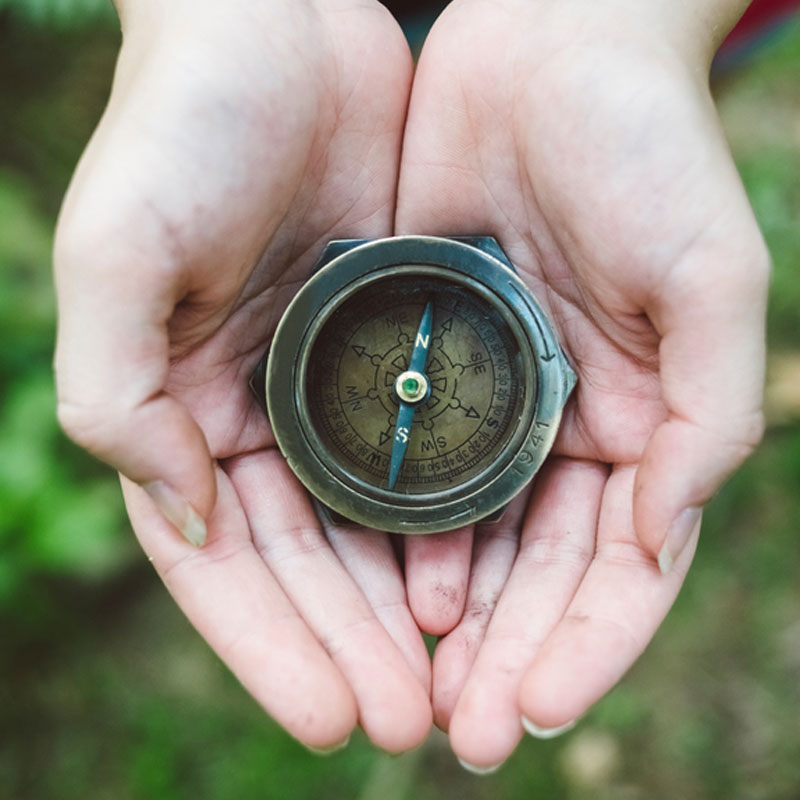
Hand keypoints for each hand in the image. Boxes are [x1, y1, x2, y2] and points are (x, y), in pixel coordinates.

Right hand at [54, 0, 431, 751]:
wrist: (277, 28)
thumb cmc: (185, 125)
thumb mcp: (119, 252)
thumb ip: (115, 392)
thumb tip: (186, 516)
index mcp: (181, 407)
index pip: (222, 561)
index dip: (270, 645)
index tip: (332, 718)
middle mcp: (255, 412)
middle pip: (303, 563)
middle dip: (346, 648)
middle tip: (407, 727)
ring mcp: (326, 387)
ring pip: (366, 529)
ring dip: (397, 612)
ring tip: (444, 688)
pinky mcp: (392, 347)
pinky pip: (420, 456)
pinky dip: (441, 526)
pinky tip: (474, 587)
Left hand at [396, 0, 767, 767]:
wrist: (548, 55)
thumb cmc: (644, 148)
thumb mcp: (707, 276)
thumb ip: (706, 410)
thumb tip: (666, 532)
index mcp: (645, 420)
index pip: (625, 568)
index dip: (588, 645)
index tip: (539, 710)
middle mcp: (572, 427)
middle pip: (543, 575)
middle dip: (510, 656)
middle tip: (467, 734)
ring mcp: (500, 404)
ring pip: (480, 541)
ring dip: (457, 622)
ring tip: (421, 691)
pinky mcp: (432, 365)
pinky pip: (418, 469)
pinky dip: (409, 538)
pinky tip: (390, 591)